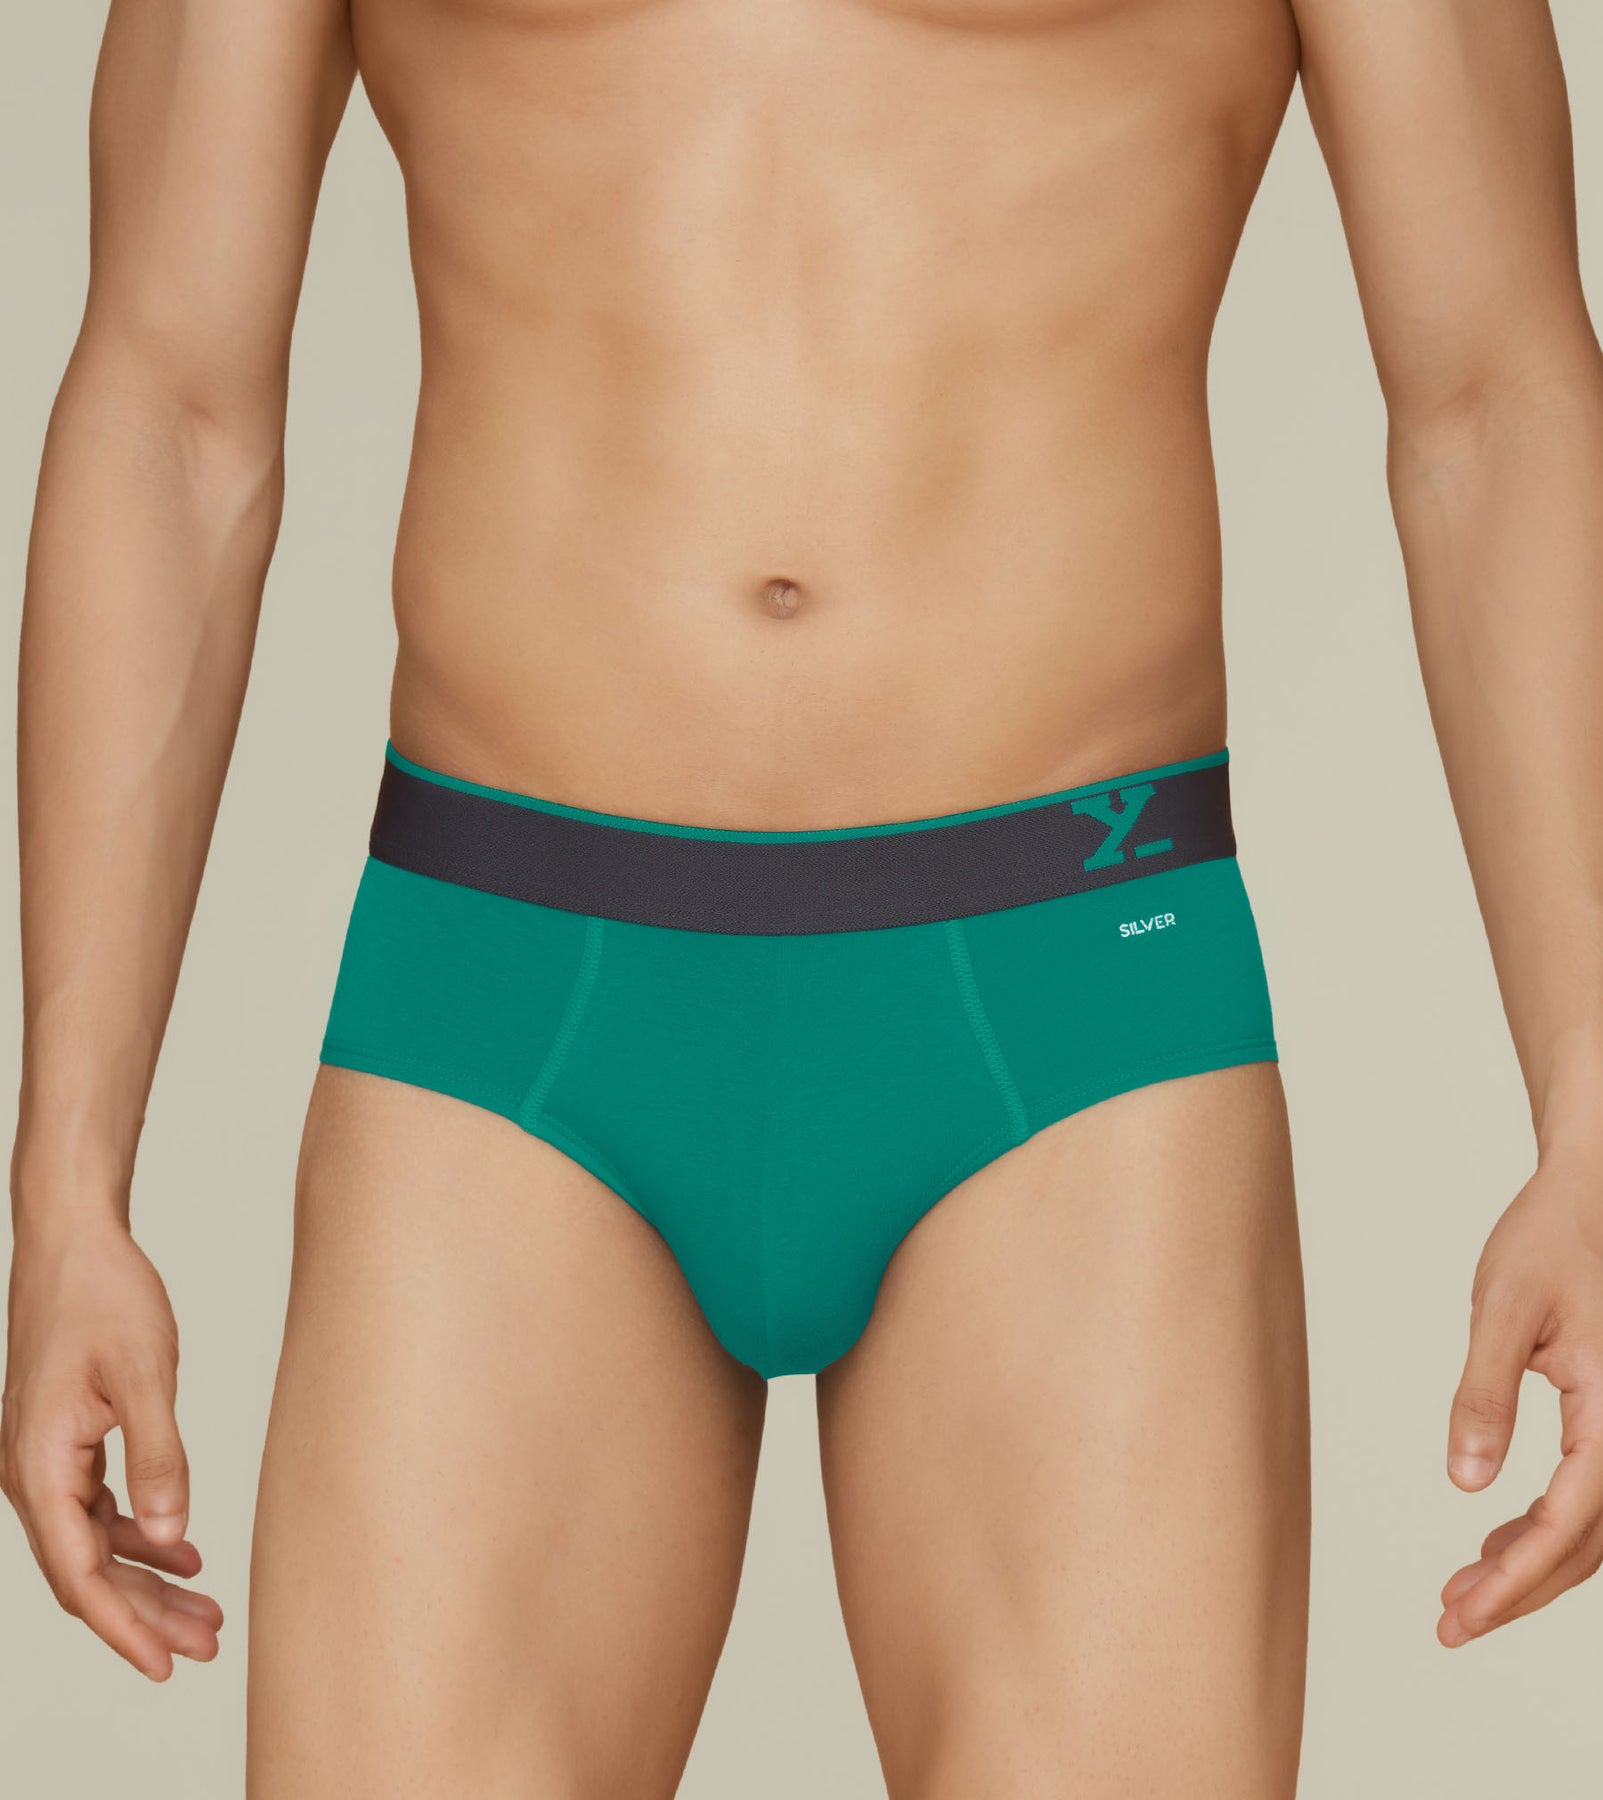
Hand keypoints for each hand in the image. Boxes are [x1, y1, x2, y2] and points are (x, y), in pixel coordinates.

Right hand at [1, 1216, 223, 1678]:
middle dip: (144, 1616)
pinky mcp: (65, 1442)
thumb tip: (176, 1532)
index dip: (123, 1627)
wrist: (74, 1242)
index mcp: (40, 1468)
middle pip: (87, 1571)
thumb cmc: (104, 1297)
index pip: (80, 1574)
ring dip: (146, 1581)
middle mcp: (31, 1474)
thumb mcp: (144, 1374)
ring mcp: (45, 1460)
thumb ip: (159, 1456)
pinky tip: (183, 1550)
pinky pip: (99, 1510)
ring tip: (205, 1613)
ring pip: (96, 1545)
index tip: (167, 1667)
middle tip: (207, 1646)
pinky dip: (140, 1535)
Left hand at [1439, 1161, 1602, 1645]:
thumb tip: (1466, 1483)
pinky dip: (1544, 1527)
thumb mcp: (1504, 1310)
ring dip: (1532, 1566)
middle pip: (1588, 1543)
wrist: (1589, 1194)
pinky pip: (1590, 1494)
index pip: (1570, 1520)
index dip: (1517, 1577)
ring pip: (1593, 1528)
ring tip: (1461, 1593)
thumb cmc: (1550, 1239)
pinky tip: (1494, 1541)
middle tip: (1451, 1624)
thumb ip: (1484, 1393)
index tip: (1462, 1614)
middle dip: (1521, 1590)